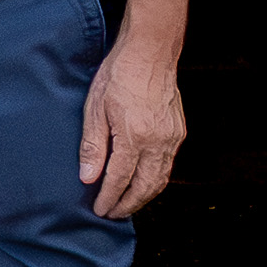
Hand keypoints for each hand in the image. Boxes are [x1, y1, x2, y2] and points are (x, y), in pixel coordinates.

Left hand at [78, 30, 185, 218]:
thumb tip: (88, 178)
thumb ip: (93, 146)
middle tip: (112, 214)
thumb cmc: (118, 75)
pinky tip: (142, 182)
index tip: (99, 209)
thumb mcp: (95, 108)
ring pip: (160, 179)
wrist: (150, 53)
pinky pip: (167, 166)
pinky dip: (155, 180)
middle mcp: (158, 142)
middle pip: (144, 186)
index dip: (109, 198)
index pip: (120, 179)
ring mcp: (172, 138)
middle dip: (128, 204)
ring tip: (126, 204)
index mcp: (134, 136)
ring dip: (143, 196)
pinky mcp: (178, 132)